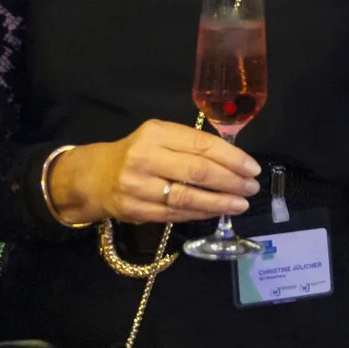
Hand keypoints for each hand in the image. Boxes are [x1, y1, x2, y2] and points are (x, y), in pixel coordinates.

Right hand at [45, 120, 258, 224]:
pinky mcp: (137, 210)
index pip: (201, 145)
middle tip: (251, 188)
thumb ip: (190, 144)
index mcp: (155, 133)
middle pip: (197, 172)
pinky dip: (202, 213)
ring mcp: (138, 187)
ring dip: (220, 202)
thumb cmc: (138, 152)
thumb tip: (235, 160)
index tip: (252, 168)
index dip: (231, 158)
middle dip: (230, 182)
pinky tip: (218, 211)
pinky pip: (176, 214)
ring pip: (188, 197)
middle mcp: (145, 158)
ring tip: (241, 204)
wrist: (96, 176)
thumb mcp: (160, 136)